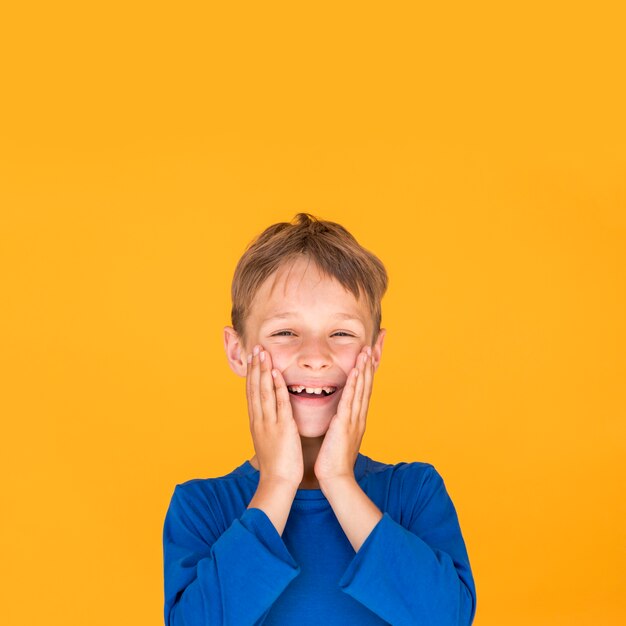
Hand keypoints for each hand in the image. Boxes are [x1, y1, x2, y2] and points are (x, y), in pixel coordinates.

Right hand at [246, 345, 303, 487]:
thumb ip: (268, 426)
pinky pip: (278, 403)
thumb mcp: (268, 441)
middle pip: (254, 388)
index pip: (252, 393)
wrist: (277, 482)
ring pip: (263, 391)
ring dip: (262, 371)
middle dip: (255, 367)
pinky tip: (275, 373)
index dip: (252, 375)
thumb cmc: (276, 465)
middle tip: (255, 348)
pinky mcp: (282, 427)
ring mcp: (269, 422)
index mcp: (257, 422)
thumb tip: (269, 417)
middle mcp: (259, 420)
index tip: (252, 359)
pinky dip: (276, 387)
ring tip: (262, 353)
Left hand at [314, 345, 373, 484]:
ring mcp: (354, 419)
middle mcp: (359, 416)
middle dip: (370, 365)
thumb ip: (341, 423)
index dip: (368, 372)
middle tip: (374, 345)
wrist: (335, 478)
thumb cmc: (334, 460)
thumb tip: (338, 414)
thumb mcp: (339, 436)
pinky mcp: (345, 423)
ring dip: (364, 369)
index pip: (364, 390)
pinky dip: (354, 383)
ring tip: (367, 351)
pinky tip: (356, 370)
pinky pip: (350, 399)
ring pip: (361, 389)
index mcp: (357, 418)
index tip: (371, 354)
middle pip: (367, 385)